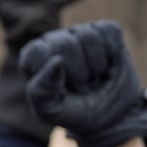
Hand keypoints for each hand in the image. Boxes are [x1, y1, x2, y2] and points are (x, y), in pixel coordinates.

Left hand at [19, 21, 146, 146]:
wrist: (112, 117)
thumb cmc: (74, 113)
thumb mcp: (50, 112)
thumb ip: (41, 91)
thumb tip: (57, 60)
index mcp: (33, 58)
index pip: (38, 52)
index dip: (54, 75)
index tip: (62, 91)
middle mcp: (54, 40)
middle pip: (66, 43)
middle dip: (79, 74)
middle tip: (82, 87)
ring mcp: (79, 32)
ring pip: (89, 36)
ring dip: (96, 66)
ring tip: (94, 78)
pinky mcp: (105, 30)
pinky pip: (109, 31)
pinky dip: (113, 54)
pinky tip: (108, 66)